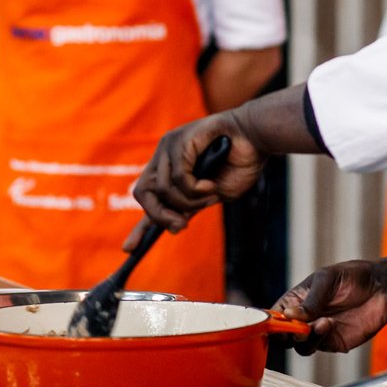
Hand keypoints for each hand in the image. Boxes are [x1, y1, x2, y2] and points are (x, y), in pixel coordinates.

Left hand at [125, 112, 265, 243]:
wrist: (257, 137)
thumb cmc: (240, 162)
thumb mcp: (212, 195)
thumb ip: (191, 206)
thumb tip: (172, 225)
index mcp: (171, 169)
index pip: (147, 197)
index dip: (139, 226)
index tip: (129, 249)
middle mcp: (165, 157)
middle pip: (144, 194)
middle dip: (160, 215)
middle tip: (181, 225)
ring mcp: (170, 147)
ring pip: (162, 189)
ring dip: (187, 201)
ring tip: (209, 194)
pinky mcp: (180, 140)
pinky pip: (178, 177)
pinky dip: (195, 189)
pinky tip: (210, 185)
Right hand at [274, 260, 386, 354]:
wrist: (381, 288)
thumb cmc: (352, 277)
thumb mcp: (327, 279)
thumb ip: (310, 300)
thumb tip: (289, 315)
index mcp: (295, 300)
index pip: (274, 315)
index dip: (268, 321)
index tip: (272, 322)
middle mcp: (303, 319)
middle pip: (281, 335)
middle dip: (284, 334)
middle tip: (294, 327)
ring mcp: (316, 332)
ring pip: (298, 345)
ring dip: (303, 337)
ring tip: (320, 321)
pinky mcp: (331, 342)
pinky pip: (317, 347)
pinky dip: (318, 338)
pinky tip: (328, 324)